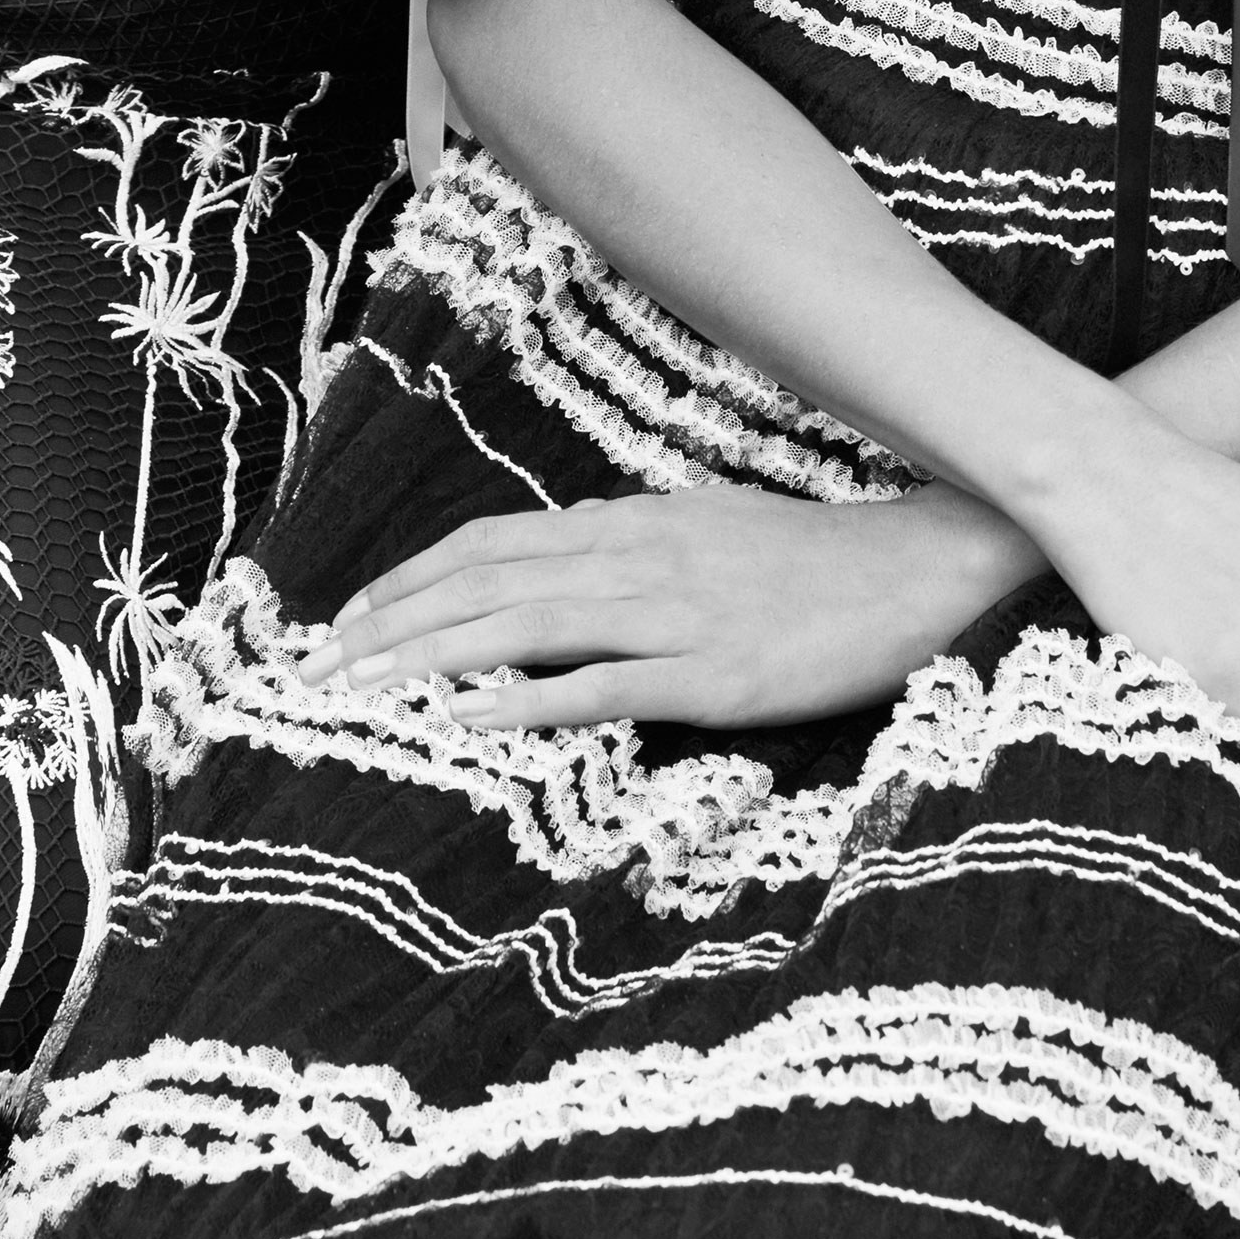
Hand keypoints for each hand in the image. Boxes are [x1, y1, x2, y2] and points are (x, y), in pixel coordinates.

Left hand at [295, 480, 1033, 732]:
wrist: (921, 568)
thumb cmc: (817, 561)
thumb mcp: (713, 531)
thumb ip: (639, 547)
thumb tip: (570, 570)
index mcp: (638, 520)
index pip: (496, 541)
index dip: (416, 575)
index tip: (354, 612)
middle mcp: (642, 554)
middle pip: (489, 578)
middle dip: (394, 618)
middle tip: (318, 661)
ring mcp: (674, 613)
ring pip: (525, 622)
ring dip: (431, 653)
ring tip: (361, 683)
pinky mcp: (713, 672)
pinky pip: (601, 684)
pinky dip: (525, 698)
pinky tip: (466, 718)